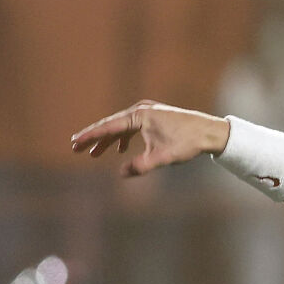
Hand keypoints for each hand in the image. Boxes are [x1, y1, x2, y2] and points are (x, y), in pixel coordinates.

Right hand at [71, 101, 228, 176]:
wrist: (209, 132)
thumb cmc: (187, 143)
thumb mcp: (163, 157)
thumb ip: (141, 166)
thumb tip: (122, 173)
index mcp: (139, 115)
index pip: (109, 127)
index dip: (90, 136)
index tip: (75, 143)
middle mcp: (141, 110)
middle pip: (111, 125)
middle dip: (94, 138)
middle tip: (76, 148)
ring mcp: (147, 112)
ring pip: (121, 127)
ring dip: (108, 141)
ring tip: (94, 154)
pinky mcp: (153, 117)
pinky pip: (131, 127)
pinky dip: (123, 138)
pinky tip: (119, 150)